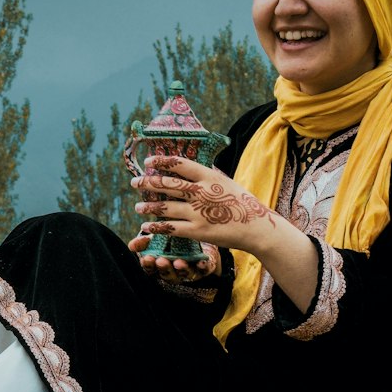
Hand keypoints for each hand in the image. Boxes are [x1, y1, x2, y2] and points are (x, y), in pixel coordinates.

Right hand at [127, 233, 220, 282]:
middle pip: (167, 274)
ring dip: (181, 269)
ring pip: (184, 274)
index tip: (147, 258)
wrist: (196, 243)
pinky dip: (202, 267)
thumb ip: (144, 242)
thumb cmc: (171, 242)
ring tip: (178, 262)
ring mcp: (188, 272)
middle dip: (164, 268)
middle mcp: (173, 272)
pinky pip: (203, 270)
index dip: (149, 265)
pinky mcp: (203, 269)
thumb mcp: (156, 239)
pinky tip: (201, 262)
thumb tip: (131, 245)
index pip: (151, 269)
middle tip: (161, 260)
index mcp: (160, 266)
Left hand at [131, 153, 318, 312]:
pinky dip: (156, 226)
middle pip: (167, 184)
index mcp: (209, 177)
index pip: (180, 164)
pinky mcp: (197, 231)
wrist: (257, 228)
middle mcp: (201, 193)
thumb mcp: (226, 183)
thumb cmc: (242, 204)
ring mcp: (198, 212)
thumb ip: (208, 176)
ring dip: (148, 207)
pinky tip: (147, 226)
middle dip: (147, 183)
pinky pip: (171, 227)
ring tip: (138, 207)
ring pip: (165, 207)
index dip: (162, 161)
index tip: (149, 161)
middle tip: (134, 182)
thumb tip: (190, 167)